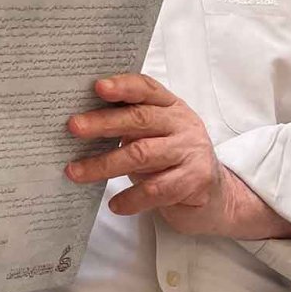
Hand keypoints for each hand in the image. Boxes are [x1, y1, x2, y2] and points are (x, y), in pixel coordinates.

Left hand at [65, 74, 290, 239]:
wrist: (217, 196)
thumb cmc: (170, 160)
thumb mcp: (152, 136)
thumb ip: (127, 126)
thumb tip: (79, 124)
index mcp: (170, 106)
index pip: (146, 89)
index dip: (123, 86)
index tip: (97, 87)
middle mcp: (183, 124)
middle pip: (140, 118)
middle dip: (103, 123)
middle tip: (73, 127)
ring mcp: (191, 152)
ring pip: (143, 154)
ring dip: (104, 164)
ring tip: (75, 172)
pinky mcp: (196, 181)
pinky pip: (156, 189)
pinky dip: (132, 198)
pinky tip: (115, 204)